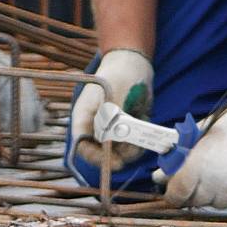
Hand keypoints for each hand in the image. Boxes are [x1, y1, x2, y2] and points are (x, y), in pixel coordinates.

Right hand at [69, 48, 153, 172]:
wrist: (135, 64)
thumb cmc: (119, 73)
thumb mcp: (115, 94)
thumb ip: (115, 117)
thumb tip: (115, 138)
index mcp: (84, 116)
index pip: (82, 145)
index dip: (95, 157)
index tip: (113, 162)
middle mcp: (96, 126)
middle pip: (101, 152)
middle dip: (117, 155)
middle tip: (132, 151)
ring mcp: (111, 129)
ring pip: (118, 151)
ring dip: (130, 150)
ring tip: (141, 135)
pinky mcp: (126, 129)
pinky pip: (131, 144)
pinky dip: (139, 142)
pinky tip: (144, 126)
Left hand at [163, 99, 226, 212]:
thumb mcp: (200, 135)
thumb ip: (178, 157)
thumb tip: (159, 176)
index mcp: (196, 165)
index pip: (176, 195)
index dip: (174, 193)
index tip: (177, 189)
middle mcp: (212, 183)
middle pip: (194, 202)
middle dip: (195, 192)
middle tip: (205, 175)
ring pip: (215, 205)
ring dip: (215, 194)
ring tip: (225, 172)